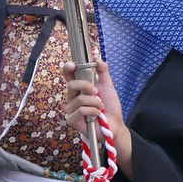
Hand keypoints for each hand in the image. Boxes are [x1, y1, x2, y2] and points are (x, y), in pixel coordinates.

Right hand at [64, 58, 133, 179]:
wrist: (115, 125)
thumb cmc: (110, 106)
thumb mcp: (108, 86)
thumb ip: (102, 71)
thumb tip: (96, 56)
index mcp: (79, 88)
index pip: (68, 75)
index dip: (67, 68)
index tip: (73, 64)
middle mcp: (72, 97)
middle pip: (71, 84)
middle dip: (86, 86)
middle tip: (97, 92)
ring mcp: (70, 109)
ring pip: (79, 99)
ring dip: (94, 102)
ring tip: (100, 107)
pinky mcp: (72, 120)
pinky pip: (80, 110)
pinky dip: (92, 111)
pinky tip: (97, 115)